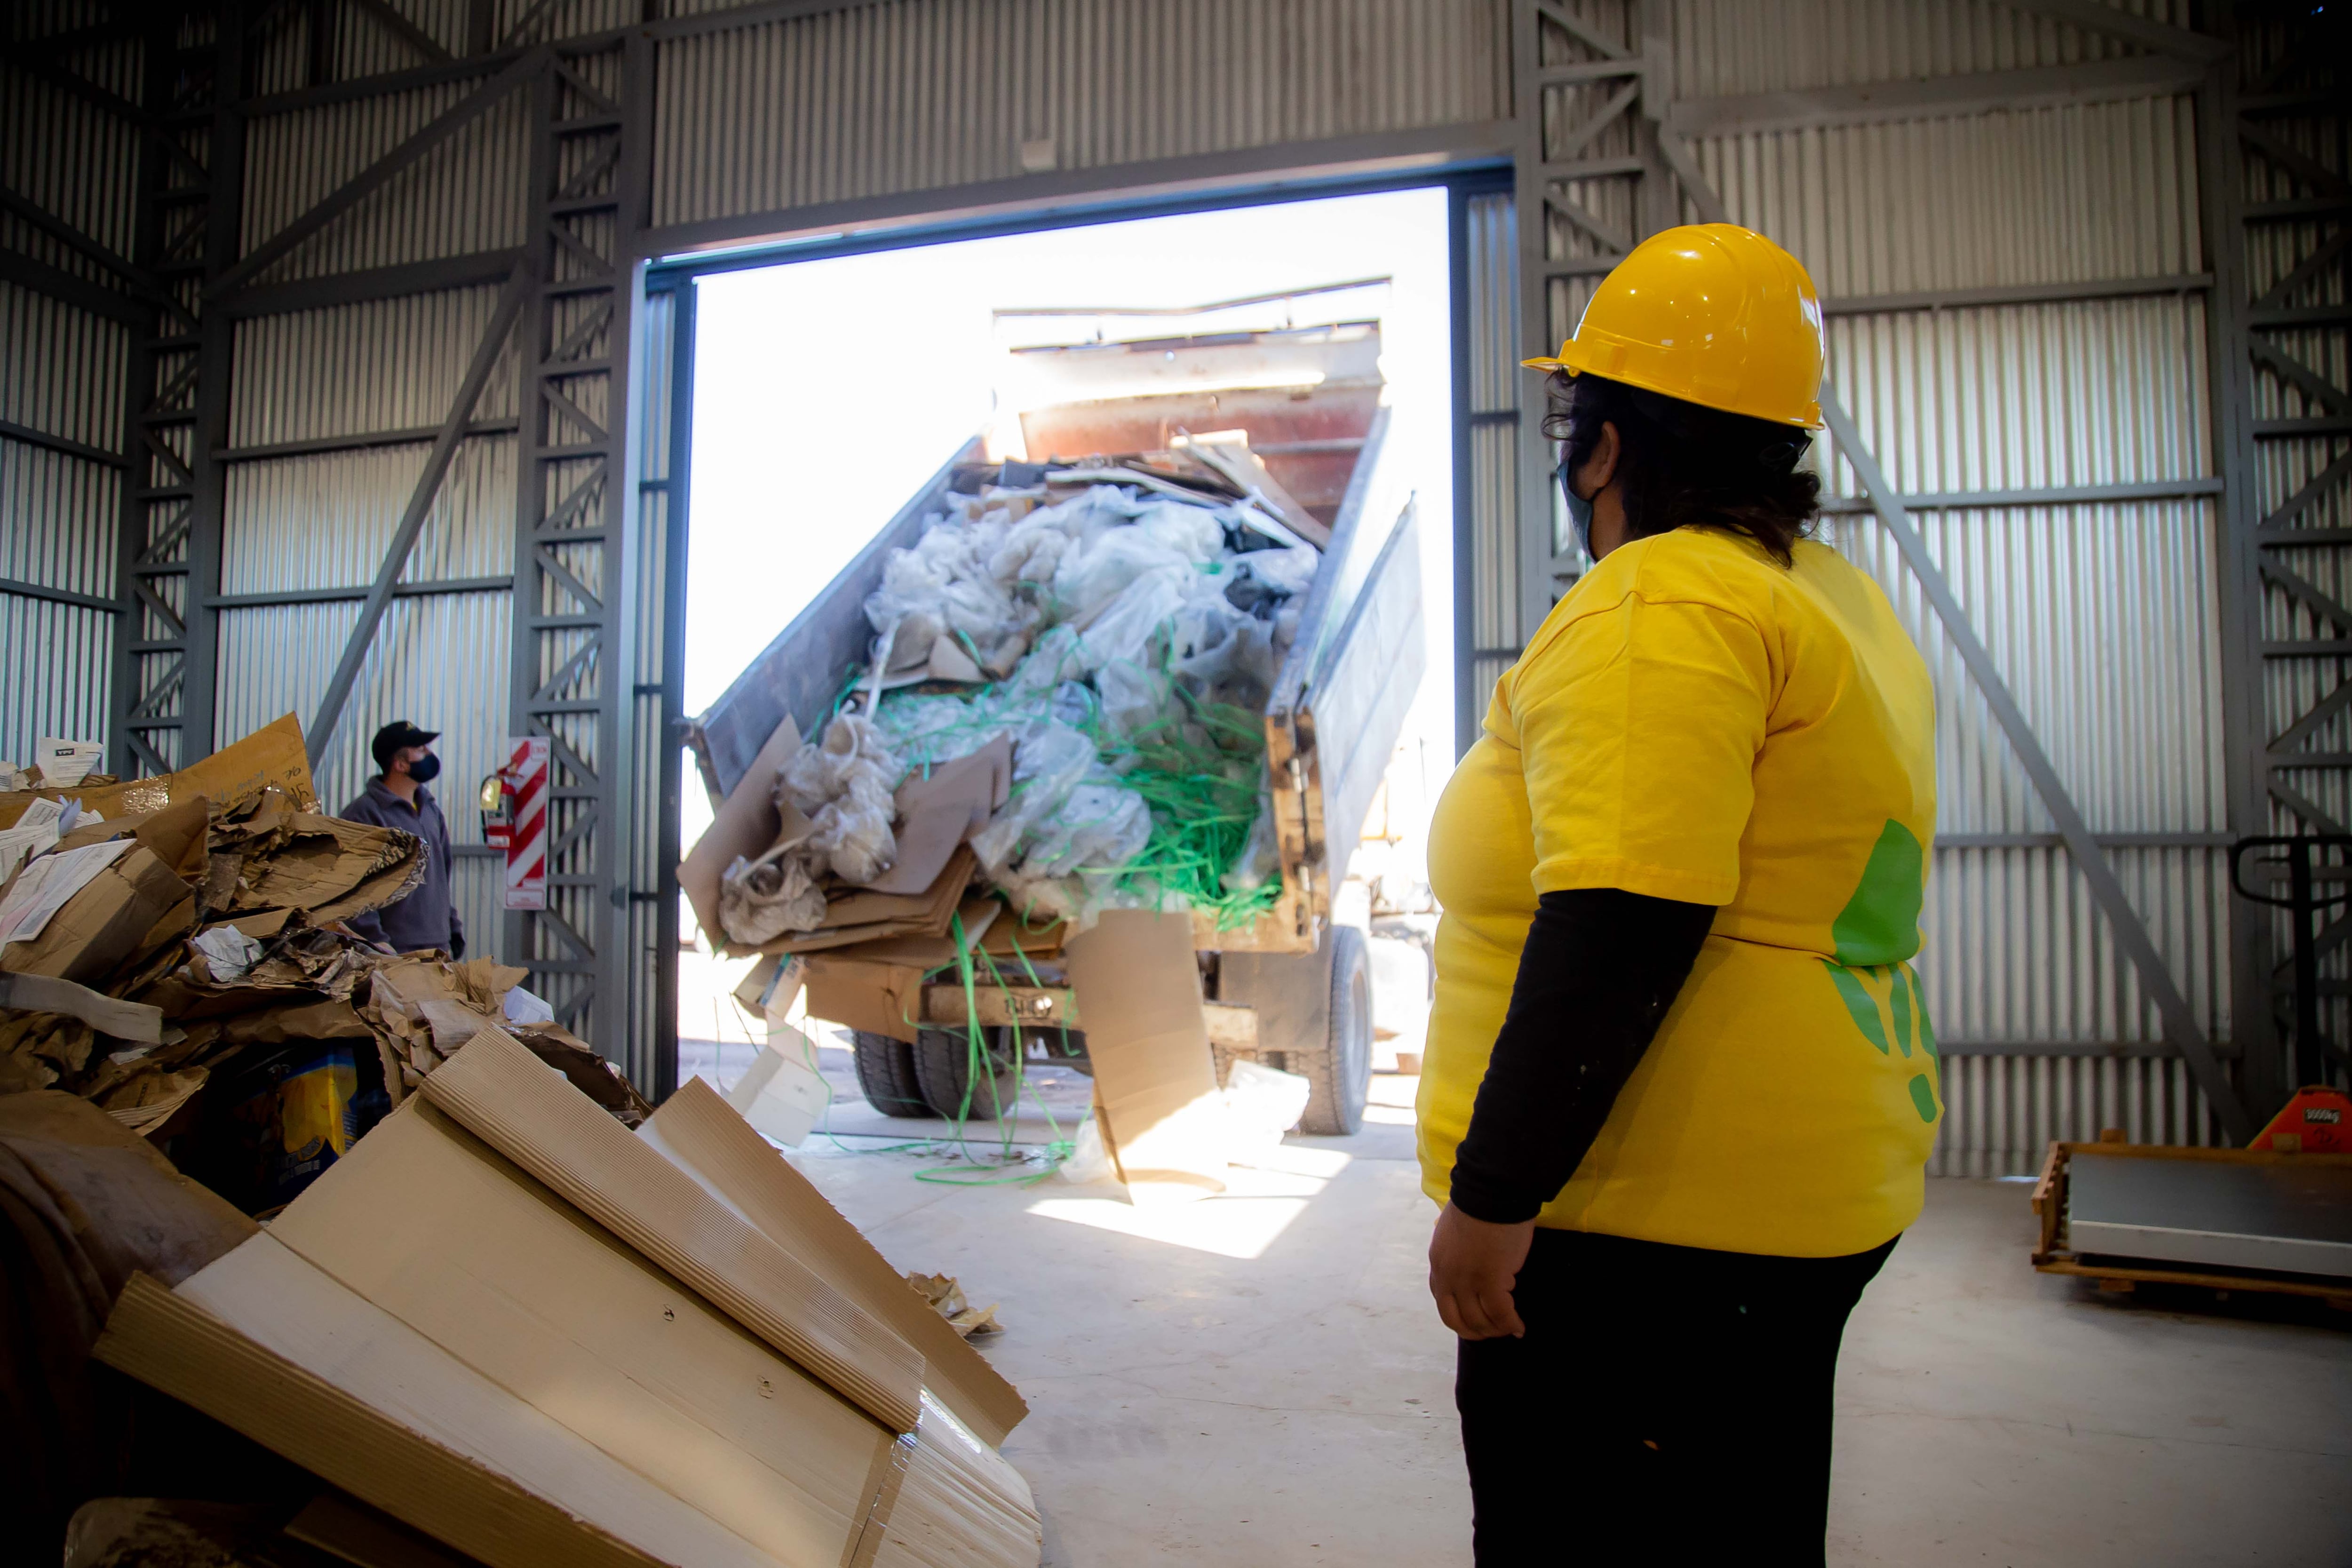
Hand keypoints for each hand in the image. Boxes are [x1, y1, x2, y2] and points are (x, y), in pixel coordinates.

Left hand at [1428, 1202, 1534, 1339]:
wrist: (1493, 1191)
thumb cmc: (1481, 1204)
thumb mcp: (1457, 1230)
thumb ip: (1460, 1250)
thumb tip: (1474, 1260)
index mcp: (1438, 1262)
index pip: (1442, 1301)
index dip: (1460, 1315)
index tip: (1476, 1319)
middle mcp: (1448, 1275)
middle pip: (1455, 1320)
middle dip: (1475, 1331)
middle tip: (1493, 1331)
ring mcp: (1467, 1280)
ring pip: (1479, 1321)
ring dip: (1495, 1330)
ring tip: (1510, 1328)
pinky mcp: (1491, 1280)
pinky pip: (1500, 1314)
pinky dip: (1511, 1324)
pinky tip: (1519, 1327)